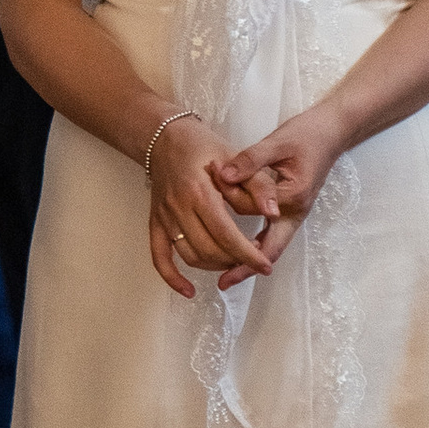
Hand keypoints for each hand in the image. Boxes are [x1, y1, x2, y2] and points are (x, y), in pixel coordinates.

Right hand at [146, 113, 274, 300]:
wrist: (164, 136)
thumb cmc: (204, 146)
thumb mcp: (236, 156)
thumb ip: (257, 185)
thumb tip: (273, 213)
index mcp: (199, 192)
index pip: (226, 234)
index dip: (248, 253)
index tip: (265, 265)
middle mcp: (178, 208)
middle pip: (209, 250)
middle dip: (236, 261)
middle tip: (255, 260)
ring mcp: (165, 217)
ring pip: (190, 256)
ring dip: (215, 266)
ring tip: (234, 261)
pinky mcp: (156, 222)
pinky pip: (159, 257)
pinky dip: (172, 278)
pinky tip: (188, 291)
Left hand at [207, 106, 344, 274]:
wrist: (331, 132)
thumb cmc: (306, 135)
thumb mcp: (278, 142)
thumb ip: (250, 160)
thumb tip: (223, 174)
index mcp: (293, 196)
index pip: (256, 211)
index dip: (234, 210)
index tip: (215, 209)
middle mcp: (295, 212)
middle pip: (271, 249)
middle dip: (247, 267)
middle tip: (223, 283)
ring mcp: (293, 215)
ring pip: (271, 246)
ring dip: (250, 260)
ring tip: (225, 275)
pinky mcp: (288, 211)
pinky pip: (271, 235)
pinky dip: (255, 247)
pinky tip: (237, 251)